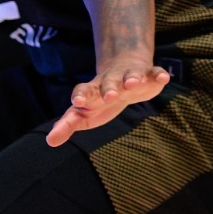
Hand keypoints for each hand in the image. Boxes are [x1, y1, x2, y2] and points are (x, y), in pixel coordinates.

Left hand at [46, 60, 171, 146]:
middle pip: (107, 83)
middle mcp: (110, 81)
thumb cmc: (99, 99)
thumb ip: (67, 125)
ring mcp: (129, 77)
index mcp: (92, 91)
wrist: (122, 72)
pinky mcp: (148, 76)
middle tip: (109, 96)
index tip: (76, 102)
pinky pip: (153, 73)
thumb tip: (49, 141)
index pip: (83, 91)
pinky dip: (158, 75)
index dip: (80, 96)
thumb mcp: (83, 113)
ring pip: (130, 75)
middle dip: (108, 88)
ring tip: (133, 83)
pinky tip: (163, 78)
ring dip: (131, 78)